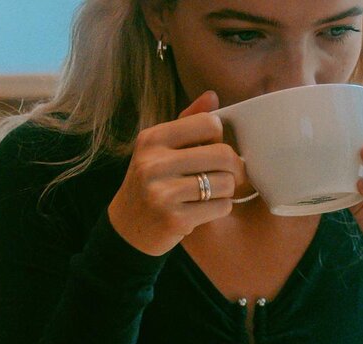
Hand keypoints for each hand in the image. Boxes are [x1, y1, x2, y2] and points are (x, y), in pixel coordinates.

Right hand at [107, 91, 247, 255]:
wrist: (128, 229)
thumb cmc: (152, 183)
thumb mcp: (160, 149)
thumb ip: (187, 122)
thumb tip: (212, 95)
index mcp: (152, 139)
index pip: (209, 123)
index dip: (220, 137)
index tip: (215, 150)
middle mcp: (154, 163)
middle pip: (224, 154)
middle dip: (234, 167)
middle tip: (230, 175)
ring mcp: (163, 193)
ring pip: (226, 183)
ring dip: (227, 191)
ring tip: (212, 194)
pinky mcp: (176, 219)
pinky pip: (222, 207)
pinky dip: (221, 208)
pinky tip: (206, 210)